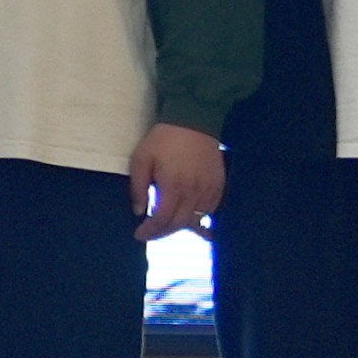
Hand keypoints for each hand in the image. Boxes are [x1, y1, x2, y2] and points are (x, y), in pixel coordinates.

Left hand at [128, 123, 224, 238]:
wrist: (194, 122)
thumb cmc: (163, 139)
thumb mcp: (141, 159)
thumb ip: (138, 187)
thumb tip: (139, 211)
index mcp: (173, 186)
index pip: (163, 219)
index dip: (151, 231)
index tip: (139, 235)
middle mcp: (194, 192)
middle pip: (180, 223)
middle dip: (164, 232)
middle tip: (151, 233)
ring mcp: (209, 190)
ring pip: (196, 219)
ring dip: (181, 226)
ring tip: (167, 226)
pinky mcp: (219, 185)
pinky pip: (210, 210)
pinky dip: (198, 216)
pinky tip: (188, 216)